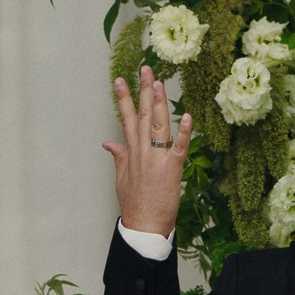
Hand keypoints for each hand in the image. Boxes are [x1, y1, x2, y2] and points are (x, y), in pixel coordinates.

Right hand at [103, 65, 191, 237]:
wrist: (144, 225)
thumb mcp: (122, 177)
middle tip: (146, 69)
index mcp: (131, 152)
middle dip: (143, 91)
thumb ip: (118, 156)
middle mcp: (142, 152)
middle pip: (142, 115)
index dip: (123, 98)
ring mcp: (157, 159)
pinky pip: (179, 147)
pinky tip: (186, 117)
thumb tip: (108, 142)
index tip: (121, 79)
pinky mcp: (172, 169)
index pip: (126, 119)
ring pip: (158, 126)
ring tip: (159, 83)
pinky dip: (183, 133)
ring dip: (158, 104)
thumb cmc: (135, 203)